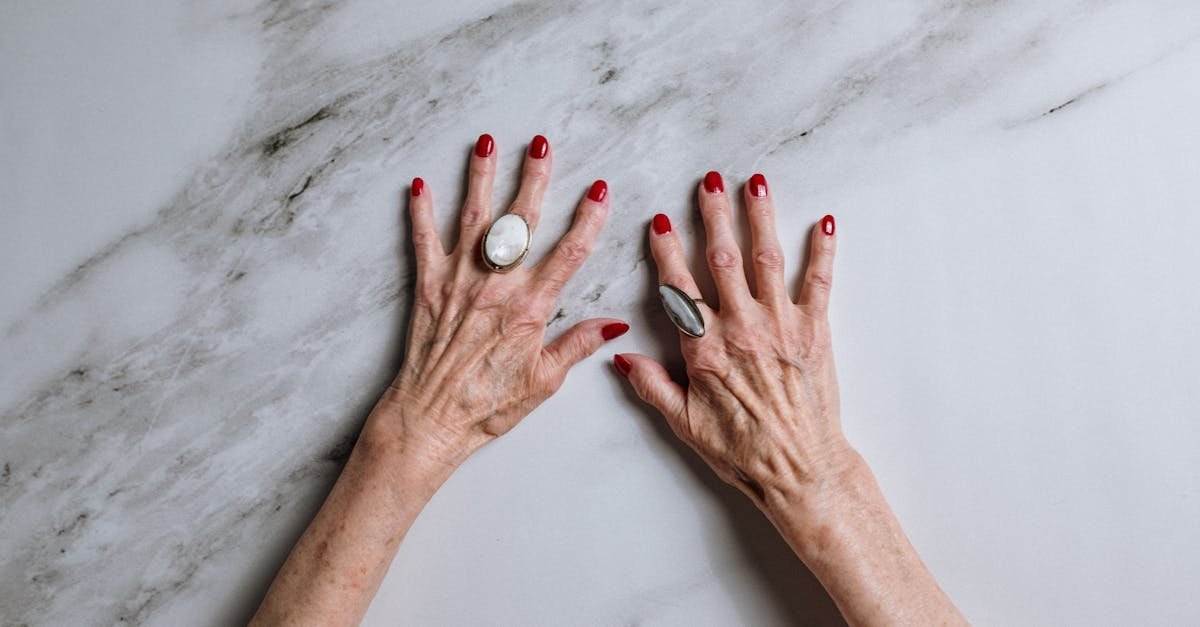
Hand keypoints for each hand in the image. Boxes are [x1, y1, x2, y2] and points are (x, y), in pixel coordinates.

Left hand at [366, 134, 626, 468]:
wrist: (431, 418)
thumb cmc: (488, 406)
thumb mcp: (545, 381)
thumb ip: (578, 344)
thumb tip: (615, 325)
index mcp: (531, 308)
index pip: (570, 253)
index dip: (588, 218)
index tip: (600, 190)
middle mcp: (496, 286)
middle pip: (521, 221)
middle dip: (534, 177)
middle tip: (542, 144)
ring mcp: (459, 282)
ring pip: (474, 218)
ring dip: (481, 177)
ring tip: (488, 143)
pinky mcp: (428, 287)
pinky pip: (423, 241)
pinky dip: (421, 212)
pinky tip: (420, 184)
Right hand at [617, 171, 853, 508]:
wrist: (800, 469)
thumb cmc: (742, 452)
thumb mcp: (685, 425)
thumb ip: (652, 386)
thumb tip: (621, 357)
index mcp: (705, 349)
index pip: (679, 288)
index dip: (667, 251)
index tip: (659, 221)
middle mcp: (741, 328)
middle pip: (723, 259)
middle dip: (714, 215)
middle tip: (709, 181)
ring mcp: (780, 326)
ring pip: (767, 259)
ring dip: (760, 217)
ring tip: (756, 183)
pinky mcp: (815, 333)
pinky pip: (819, 283)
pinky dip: (823, 252)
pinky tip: (824, 223)